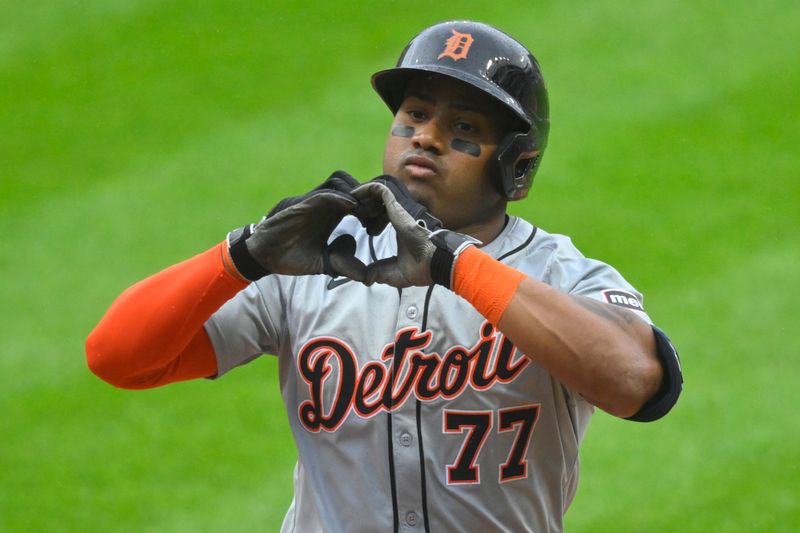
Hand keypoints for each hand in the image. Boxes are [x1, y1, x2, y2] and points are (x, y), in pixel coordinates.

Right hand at [228, 171, 367, 280]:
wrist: (263, 256)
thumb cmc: (291, 257)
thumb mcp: (323, 263)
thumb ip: (342, 265)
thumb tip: (364, 274)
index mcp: (330, 215)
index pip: (356, 199)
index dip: (370, 206)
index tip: (380, 222)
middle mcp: (323, 205)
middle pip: (351, 184)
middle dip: (366, 195)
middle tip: (375, 214)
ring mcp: (312, 202)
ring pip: (338, 181)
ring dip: (354, 191)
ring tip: (364, 211)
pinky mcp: (301, 205)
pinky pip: (323, 194)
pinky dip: (339, 197)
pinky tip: (352, 207)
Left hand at [352, 181, 478, 287]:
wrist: (431, 261)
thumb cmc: (419, 267)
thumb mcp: (392, 273)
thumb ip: (378, 273)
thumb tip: (365, 279)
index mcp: (399, 230)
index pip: (383, 219)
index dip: (370, 219)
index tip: (360, 225)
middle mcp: (398, 217)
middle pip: (378, 204)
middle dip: (363, 207)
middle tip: (350, 213)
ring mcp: (397, 210)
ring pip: (377, 195)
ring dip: (362, 197)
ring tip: (349, 202)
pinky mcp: (396, 205)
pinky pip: (379, 189)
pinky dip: (365, 189)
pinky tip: (354, 193)